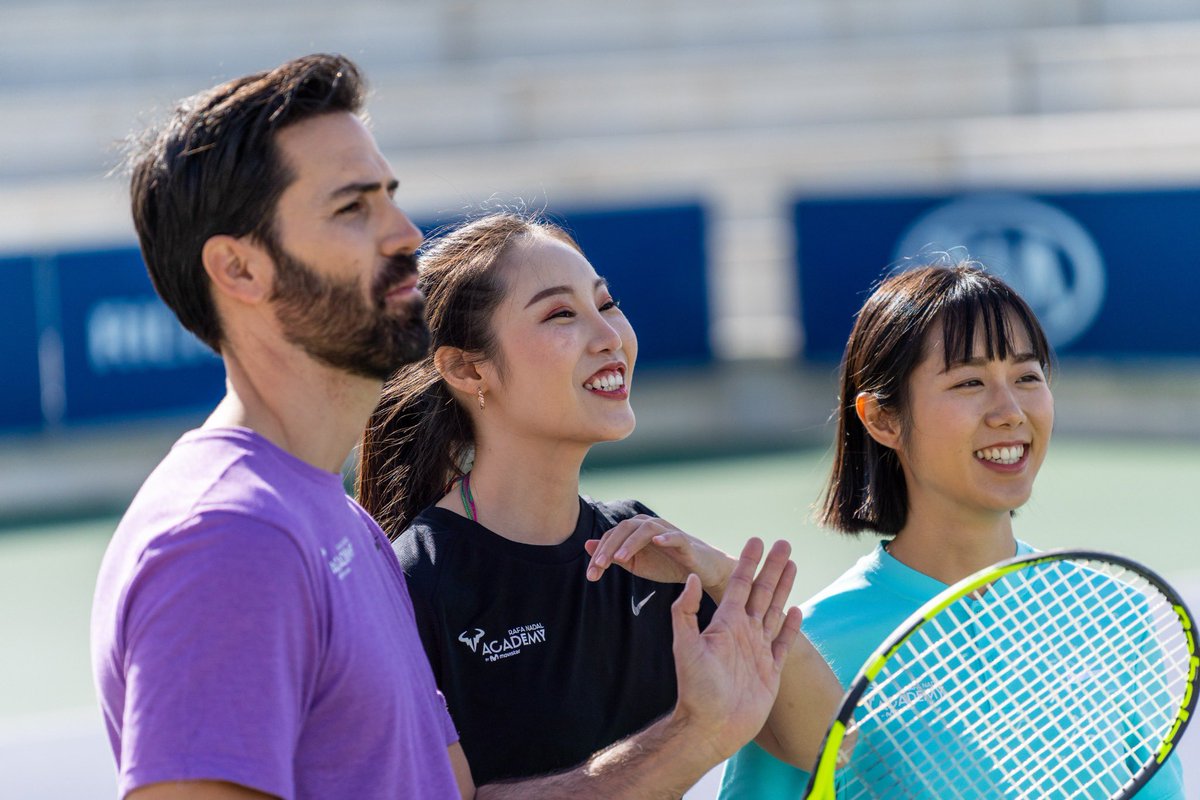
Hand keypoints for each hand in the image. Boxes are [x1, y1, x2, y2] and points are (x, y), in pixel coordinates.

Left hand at [584, 515, 734, 596]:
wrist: (700, 571)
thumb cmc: (667, 564)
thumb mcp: (636, 562)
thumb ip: (613, 554)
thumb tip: (587, 545)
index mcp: (637, 530)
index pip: (613, 536)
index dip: (600, 553)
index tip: (591, 574)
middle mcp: (651, 525)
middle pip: (625, 528)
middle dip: (610, 547)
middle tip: (599, 566)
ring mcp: (668, 532)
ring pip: (646, 529)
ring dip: (631, 542)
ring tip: (619, 559)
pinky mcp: (686, 542)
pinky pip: (675, 536)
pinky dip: (666, 537)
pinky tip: (657, 542)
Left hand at [669, 537, 801, 761]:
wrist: (711, 726)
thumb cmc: (695, 688)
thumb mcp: (685, 645)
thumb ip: (686, 611)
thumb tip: (692, 577)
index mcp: (725, 623)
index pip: (738, 584)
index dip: (748, 562)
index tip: (756, 540)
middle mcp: (742, 632)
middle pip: (762, 591)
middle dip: (773, 567)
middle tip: (784, 543)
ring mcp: (758, 650)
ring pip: (774, 610)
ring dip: (784, 587)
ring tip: (793, 565)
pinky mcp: (771, 670)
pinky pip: (783, 643)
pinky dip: (791, 626)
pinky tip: (797, 610)